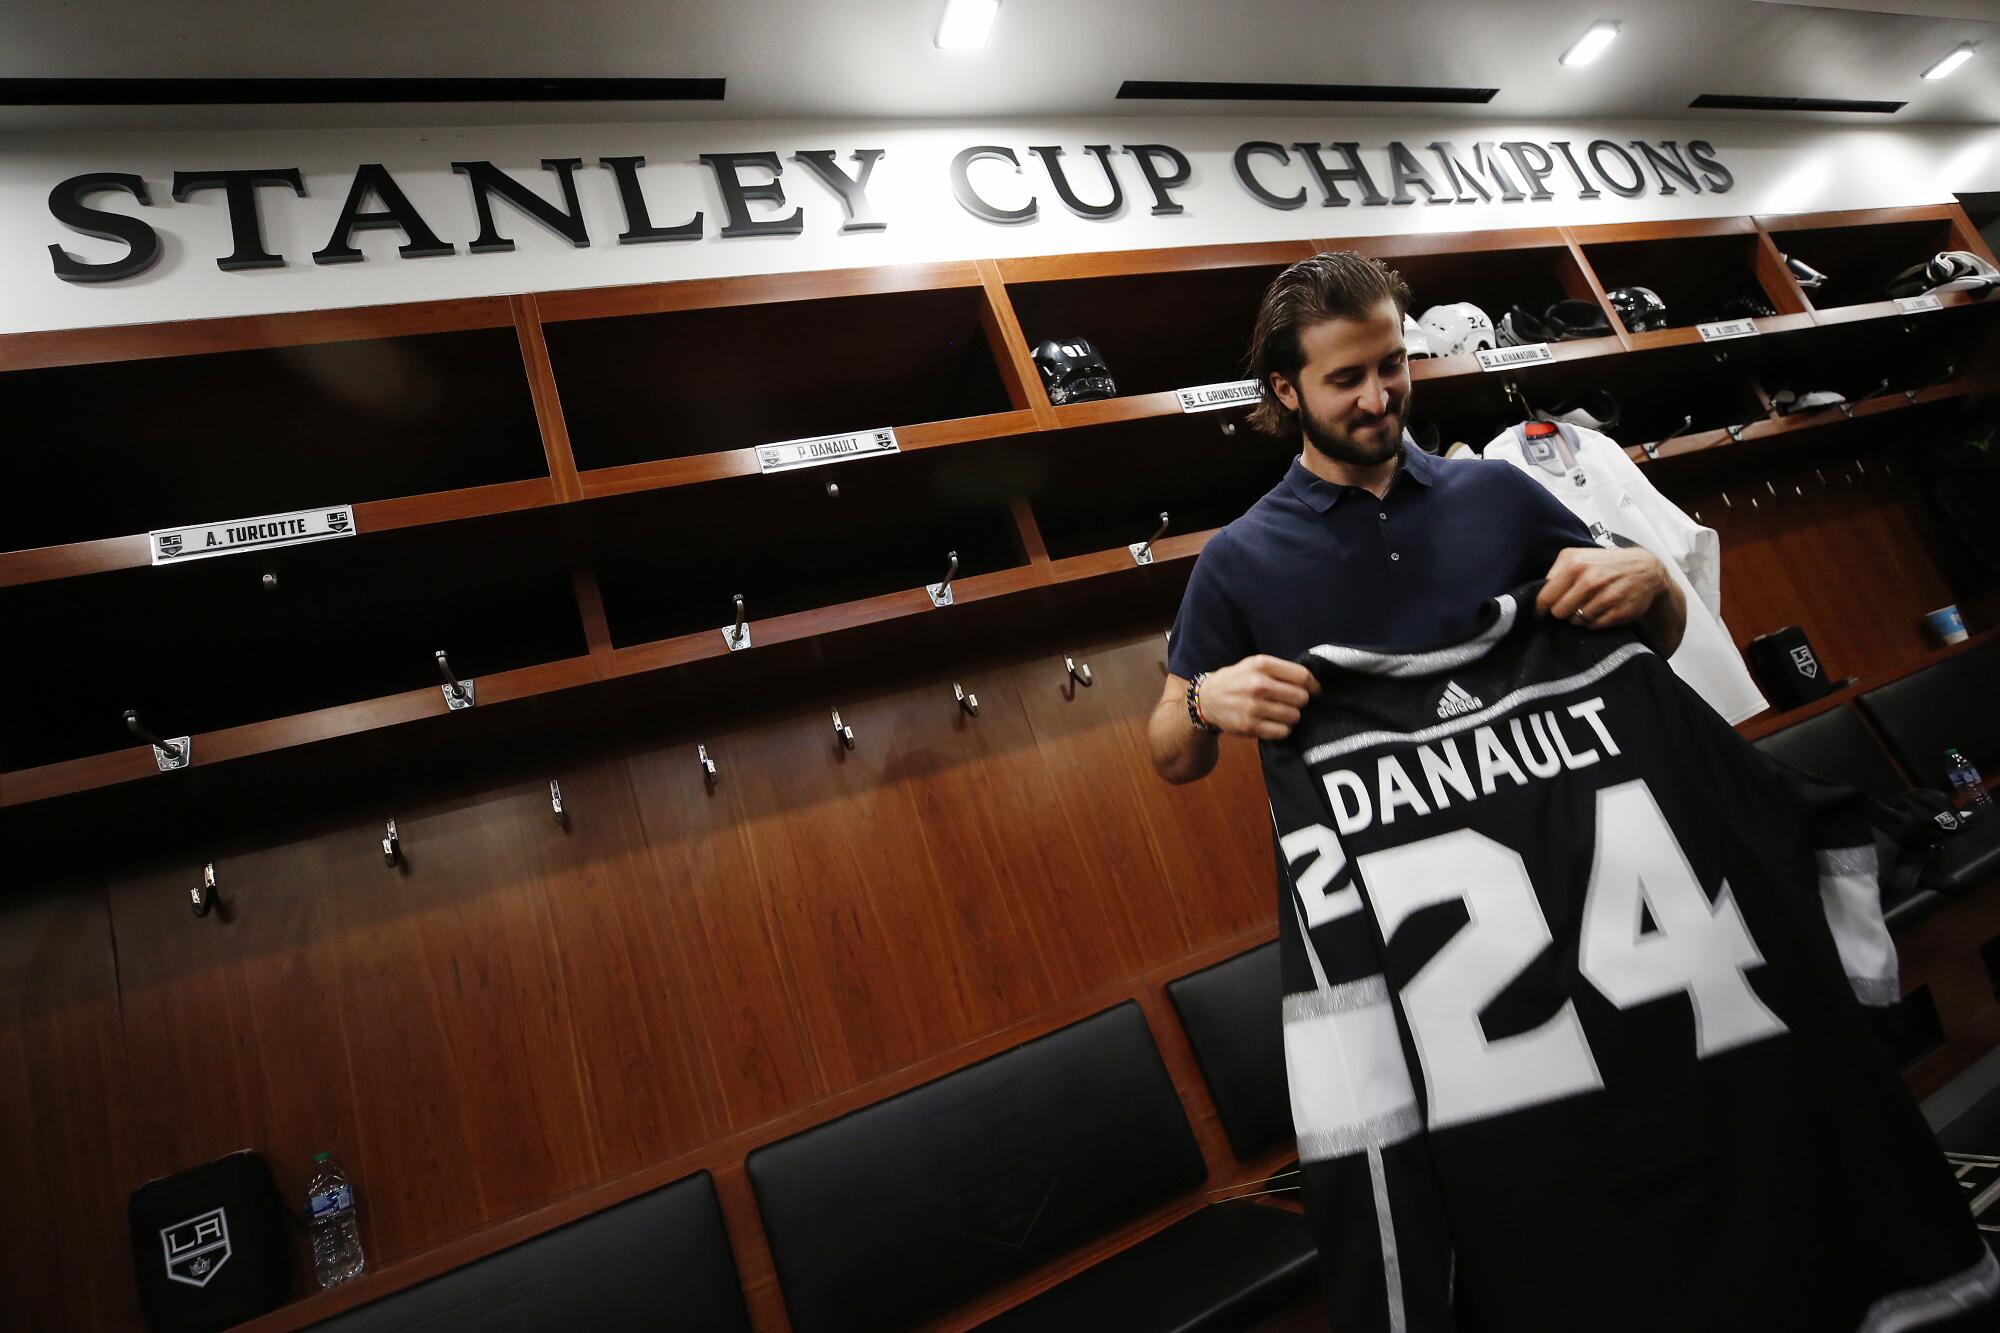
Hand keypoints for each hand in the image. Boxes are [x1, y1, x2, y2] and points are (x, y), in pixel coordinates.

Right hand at [1197, 655, 1321, 738]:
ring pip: (1294, 716)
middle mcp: (1258, 685)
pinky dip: (1282, 729)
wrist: (1207, 699)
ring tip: (1280, 712)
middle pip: (1301, 698)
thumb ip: (1280, 670)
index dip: (1314, 685)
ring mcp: (1254, 707)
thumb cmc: (1236, 680)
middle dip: (1300, 701)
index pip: (1302, 676)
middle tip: (1290, 702)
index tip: (1314, 690)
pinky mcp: (1250, 726)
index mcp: (1262, 665)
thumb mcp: (1254, 664)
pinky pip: (1282, 731)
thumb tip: (1312, 682)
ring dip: (1291, 716)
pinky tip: (1273, 723)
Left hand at [1535, 546, 1668, 628]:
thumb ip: (1556, 572)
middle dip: (1561, 612)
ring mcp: (1606, 597)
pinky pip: (1593, 626)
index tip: (1540, 614)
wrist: (1645, 569)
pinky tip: (1600, 611)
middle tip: (1570, 606)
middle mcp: (1590, 581)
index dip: (1540, 609)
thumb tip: (1539, 593)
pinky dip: (1593, 622)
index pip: (1545, 597)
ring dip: (1578, 618)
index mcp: (1575, 565)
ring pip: (1576, 621)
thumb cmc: (1606, 563)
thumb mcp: (1578, 556)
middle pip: (1559, 612)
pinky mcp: (1619, 612)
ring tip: (1588, 606)